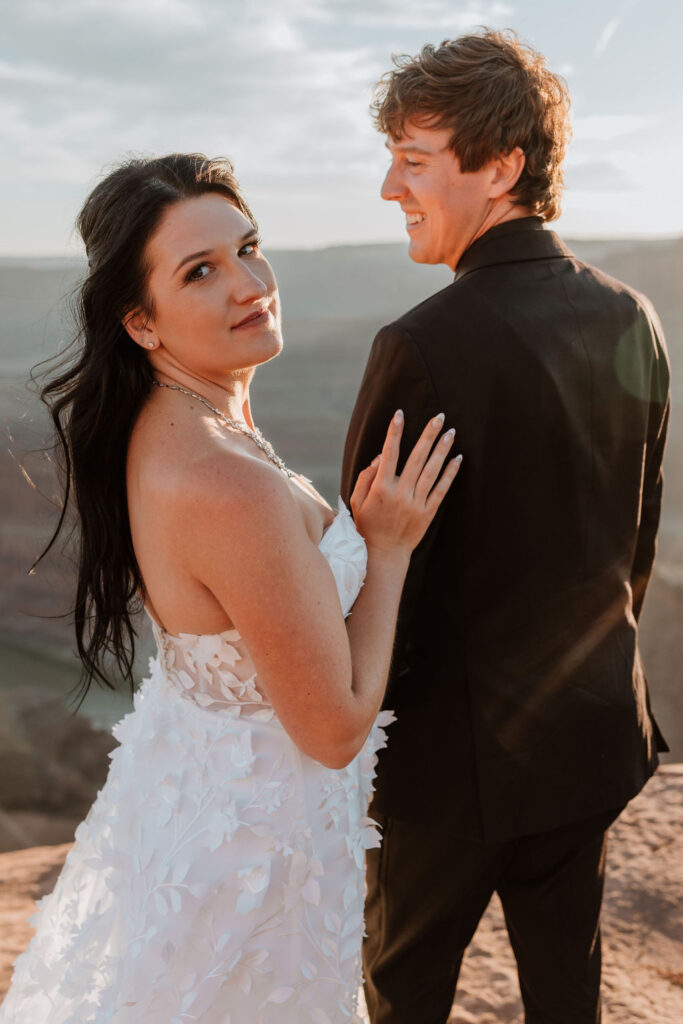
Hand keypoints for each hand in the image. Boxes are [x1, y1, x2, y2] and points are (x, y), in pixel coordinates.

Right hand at [349, 410, 461, 557]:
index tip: (399, 414)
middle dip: (428, 435)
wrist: (384, 554)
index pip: (389, 454)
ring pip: (431, 471)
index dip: (394, 432)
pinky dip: (450, 473)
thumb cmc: (367, 525)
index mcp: (381, 488)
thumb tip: (380, 456)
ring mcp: (416, 503)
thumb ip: (366, 477)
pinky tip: (458, 458)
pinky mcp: (428, 513)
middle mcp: (400, 494)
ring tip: (451, 432)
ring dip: (442, 450)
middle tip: (439, 417)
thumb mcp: (357, 501)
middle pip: (417, 458)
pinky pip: (441, 489)